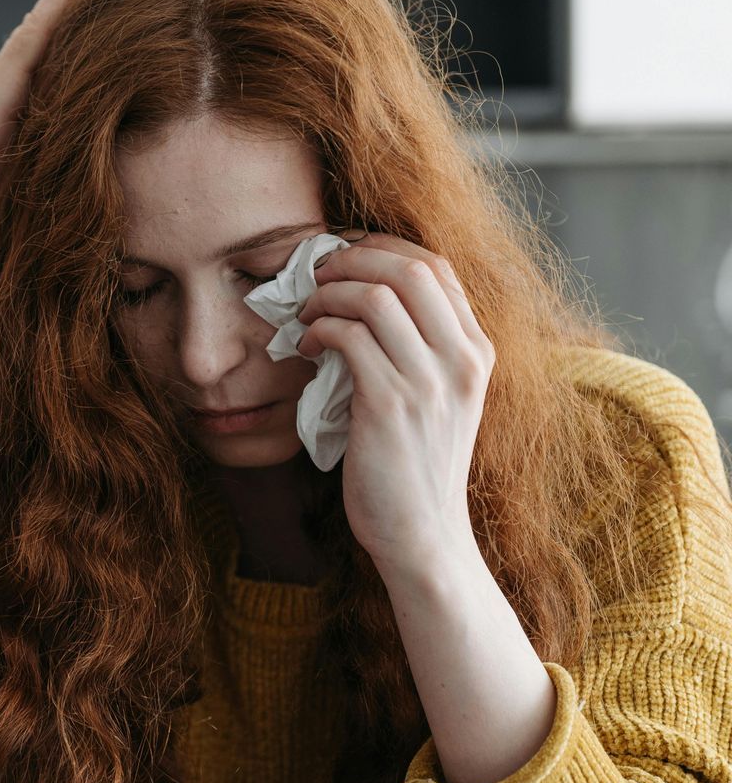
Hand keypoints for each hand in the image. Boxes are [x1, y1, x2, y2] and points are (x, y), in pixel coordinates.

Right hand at [0, 0, 93, 248]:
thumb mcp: (18, 195)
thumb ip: (39, 181)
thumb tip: (70, 209)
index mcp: (8, 114)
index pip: (51, 70)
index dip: (78, 44)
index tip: (111, 21)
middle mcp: (3, 88)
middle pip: (53, 42)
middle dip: (84, 10)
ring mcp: (0, 80)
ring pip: (49, 29)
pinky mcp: (3, 79)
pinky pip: (39, 29)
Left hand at [296, 233, 494, 573]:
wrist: (421, 533)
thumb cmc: (416, 465)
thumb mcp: (437, 398)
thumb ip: (419, 348)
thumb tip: (363, 297)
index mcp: (477, 350)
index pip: (437, 267)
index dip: (383, 249)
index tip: (344, 256)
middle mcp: (462, 359)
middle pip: (409, 268)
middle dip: (352, 259)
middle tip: (315, 275)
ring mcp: (429, 381)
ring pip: (374, 297)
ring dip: (327, 295)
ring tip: (306, 314)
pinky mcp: (390, 404)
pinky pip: (348, 337)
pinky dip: (318, 330)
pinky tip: (305, 347)